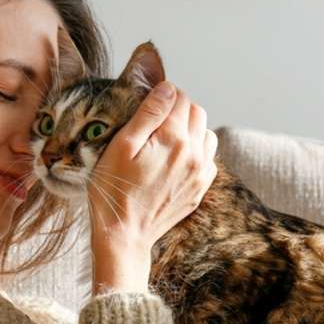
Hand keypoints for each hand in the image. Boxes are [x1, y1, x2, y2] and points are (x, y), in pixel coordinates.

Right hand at [88, 80, 218, 264]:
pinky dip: (196, 151)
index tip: (148, 105)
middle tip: (154, 122)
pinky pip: (208, 157)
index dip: (163, 95)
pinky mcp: (200, 188)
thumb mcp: (122, 146)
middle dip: (178, 109)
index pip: (180, 97)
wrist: (125, 234)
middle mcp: (194, 153)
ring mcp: (201, 172)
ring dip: (190, 129)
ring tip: (166, 140)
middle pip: (197, 112)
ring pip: (206, 133)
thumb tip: (167, 89)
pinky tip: (175, 160)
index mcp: (173, 139)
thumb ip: (148, 114)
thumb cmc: (114, 189)